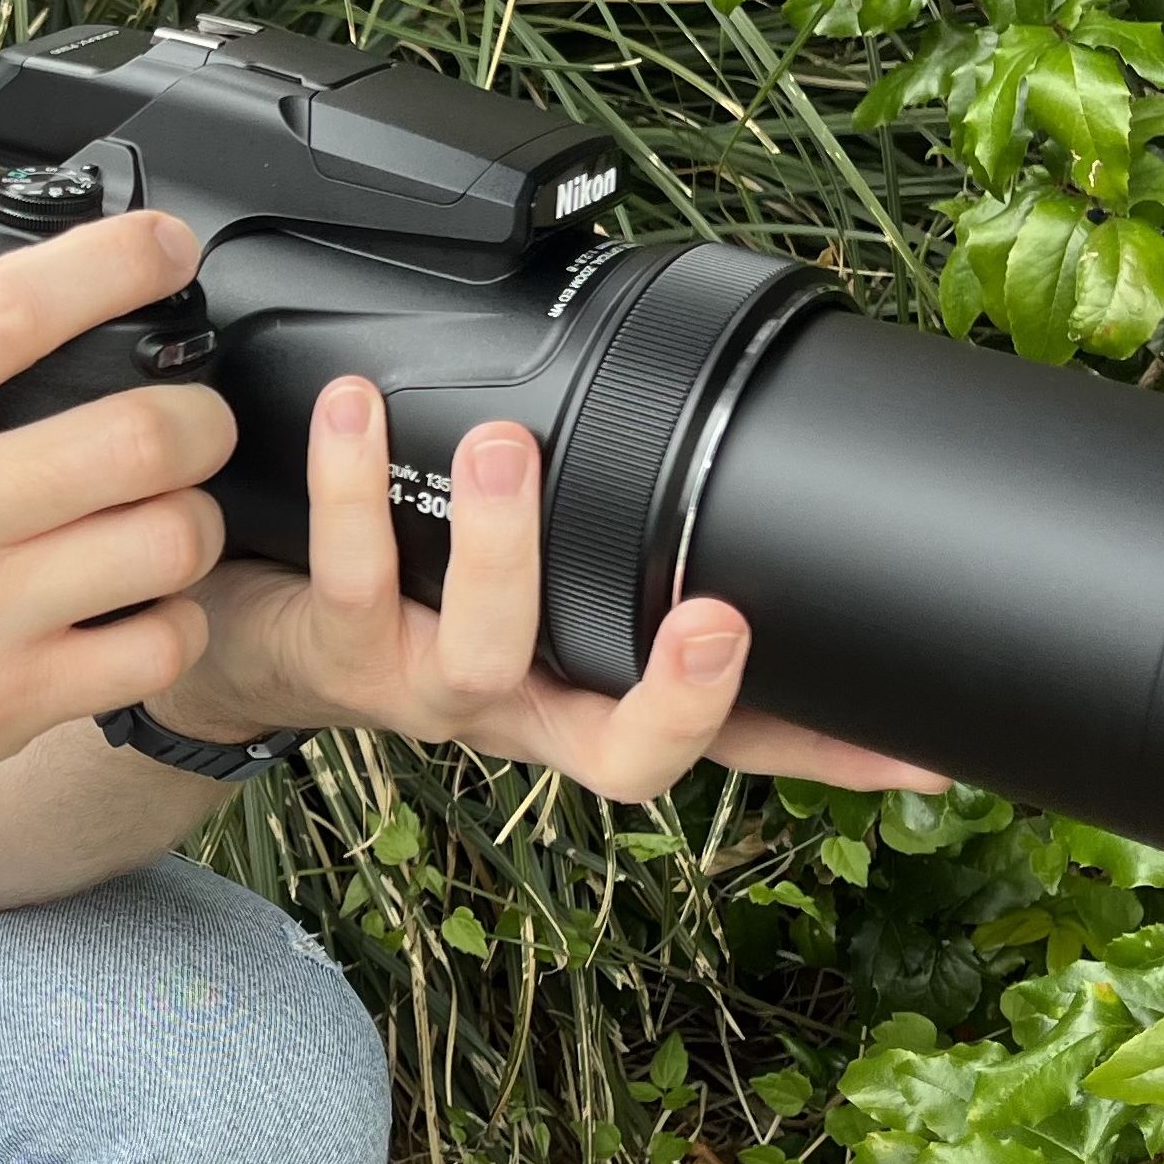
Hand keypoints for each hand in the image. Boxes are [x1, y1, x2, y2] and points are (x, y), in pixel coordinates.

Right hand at [0, 140, 239, 837]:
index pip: (10, 307)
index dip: (115, 259)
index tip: (167, 246)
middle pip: (132, 433)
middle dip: (202, 415)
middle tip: (197, 414)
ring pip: (164, 542)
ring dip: (196, 518)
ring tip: (172, 509)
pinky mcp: (2, 703)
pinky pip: (153, 647)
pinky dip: (177, 620)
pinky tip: (148, 602)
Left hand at [167, 375, 947, 803]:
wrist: (244, 640)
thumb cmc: (411, 591)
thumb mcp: (526, 576)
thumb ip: (607, 526)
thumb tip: (718, 420)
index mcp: (590, 690)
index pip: (732, 740)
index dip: (824, 755)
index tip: (919, 749)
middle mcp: (523, 709)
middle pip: (623, 756)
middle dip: (679, 699)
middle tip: (719, 618)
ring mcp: (429, 688)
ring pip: (482, 652)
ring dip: (502, 549)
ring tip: (512, 447)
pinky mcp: (336, 649)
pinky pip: (351, 573)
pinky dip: (354, 485)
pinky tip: (359, 406)